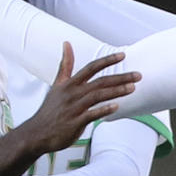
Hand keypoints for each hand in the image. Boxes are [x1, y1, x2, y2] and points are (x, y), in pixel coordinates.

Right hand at [23, 42, 139, 153]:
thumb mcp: (57, 84)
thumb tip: (67, 43)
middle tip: (138, 75)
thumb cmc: (50, 109)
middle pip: (100, 81)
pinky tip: (116, 107)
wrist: (37, 133)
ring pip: (98, 96)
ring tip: (132, 88)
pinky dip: (104, 110)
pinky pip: (92, 114)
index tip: (123, 55)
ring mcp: (74, 108)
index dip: (107, 61)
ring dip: (116, 91)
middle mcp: (73, 93)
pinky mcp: (75, 122)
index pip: (91, 67)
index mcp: (70, 83)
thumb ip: (65, 65)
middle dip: (120, 77)